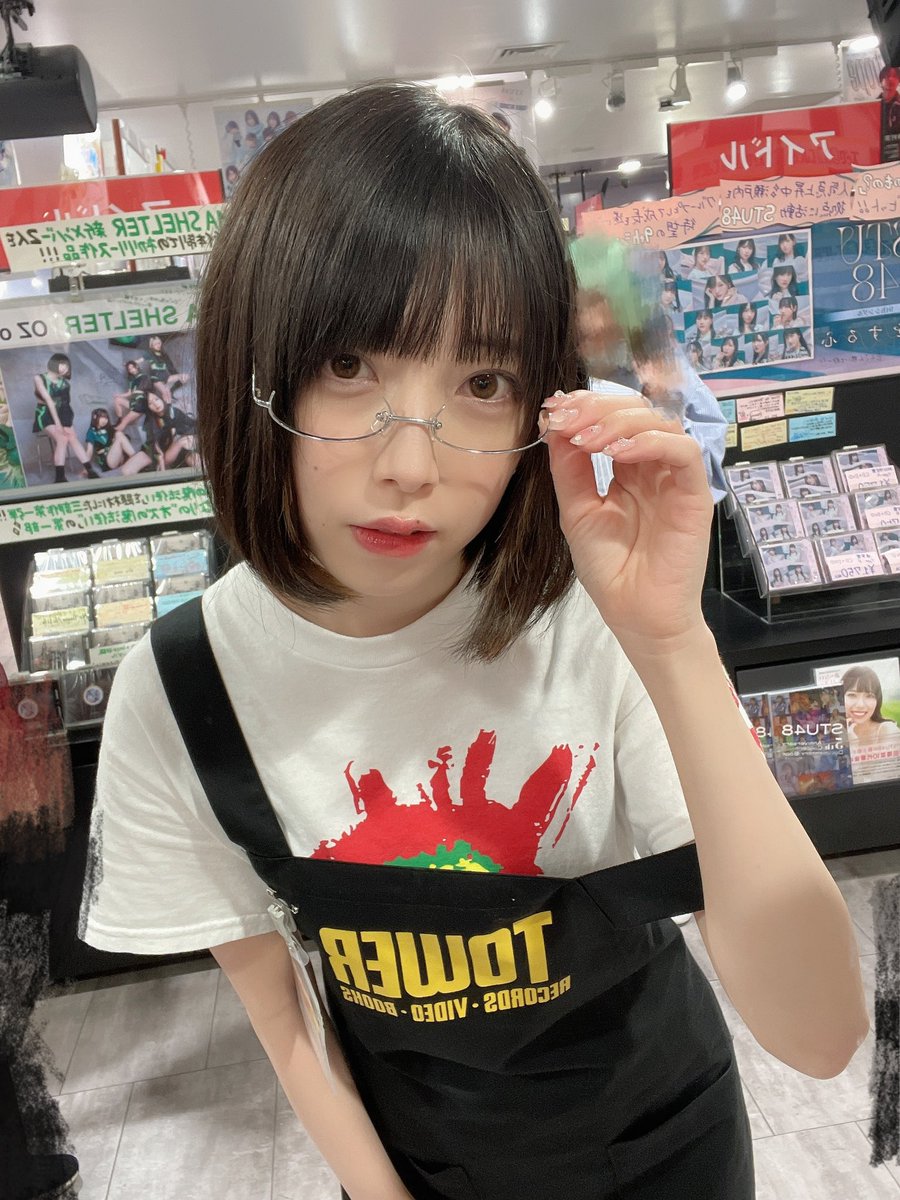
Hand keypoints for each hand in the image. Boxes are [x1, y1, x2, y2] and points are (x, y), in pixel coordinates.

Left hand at [544, 389, 713, 653]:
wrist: (634, 613)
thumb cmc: (609, 568)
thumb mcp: (576, 511)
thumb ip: (568, 468)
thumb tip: (553, 423)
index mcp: (627, 469)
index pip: (614, 420)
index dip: (585, 407)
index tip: (553, 411)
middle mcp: (653, 467)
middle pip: (638, 412)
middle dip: (599, 408)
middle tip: (568, 420)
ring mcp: (675, 478)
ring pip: (662, 423)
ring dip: (620, 423)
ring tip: (588, 440)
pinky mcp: (695, 493)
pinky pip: (684, 452)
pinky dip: (652, 443)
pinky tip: (619, 453)